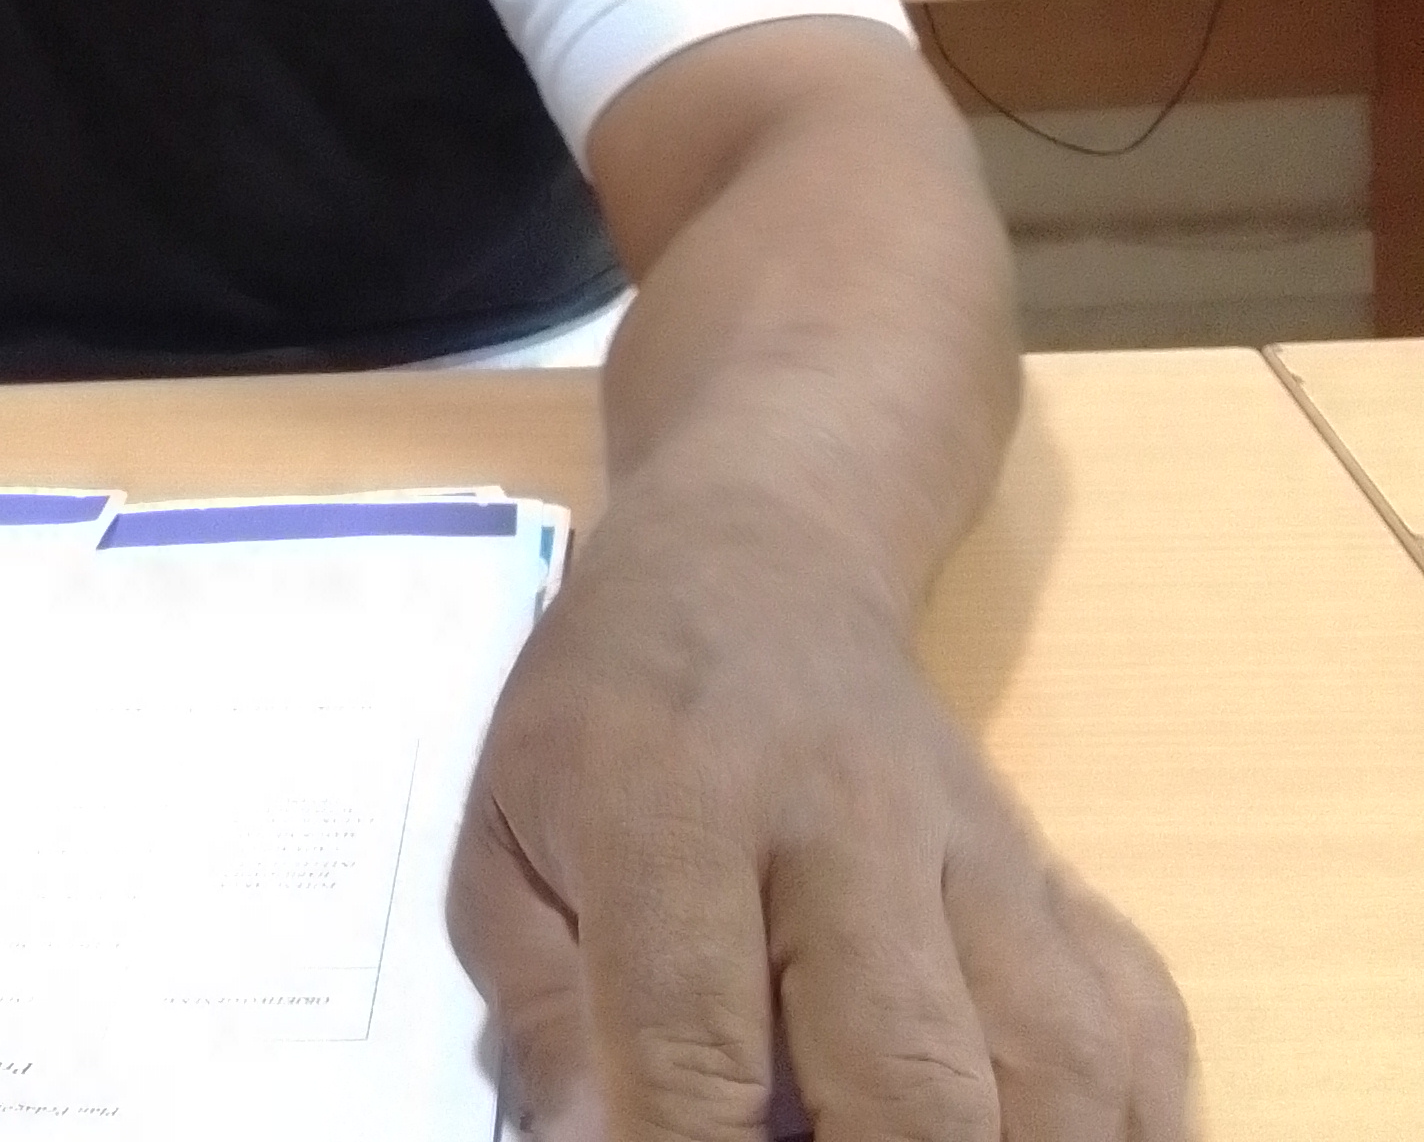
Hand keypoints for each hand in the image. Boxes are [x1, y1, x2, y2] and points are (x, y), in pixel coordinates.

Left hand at [447, 493, 1196, 1139]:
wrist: (753, 558)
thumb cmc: (606, 709)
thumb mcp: (504, 832)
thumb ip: (538, 1010)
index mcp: (673, 803)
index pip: (694, 1037)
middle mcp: (841, 819)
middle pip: (909, 1069)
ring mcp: (971, 841)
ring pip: (1054, 1058)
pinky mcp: (1055, 864)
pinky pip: (1139, 1016)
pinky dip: (1133, 1117)